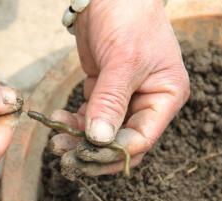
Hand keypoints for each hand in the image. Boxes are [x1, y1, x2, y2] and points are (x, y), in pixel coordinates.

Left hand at [50, 0, 189, 176]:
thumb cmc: (128, 19)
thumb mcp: (122, 59)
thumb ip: (110, 101)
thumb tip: (99, 140)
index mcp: (165, 96)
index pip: (142, 138)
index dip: (114, 153)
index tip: (87, 158)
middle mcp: (148, 102)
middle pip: (122, 142)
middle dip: (95, 153)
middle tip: (67, 159)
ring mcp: (124, 99)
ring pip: (103, 133)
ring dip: (79, 141)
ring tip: (56, 143)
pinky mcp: (104, 92)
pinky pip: (89, 117)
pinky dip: (73, 123)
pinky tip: (57, 121)